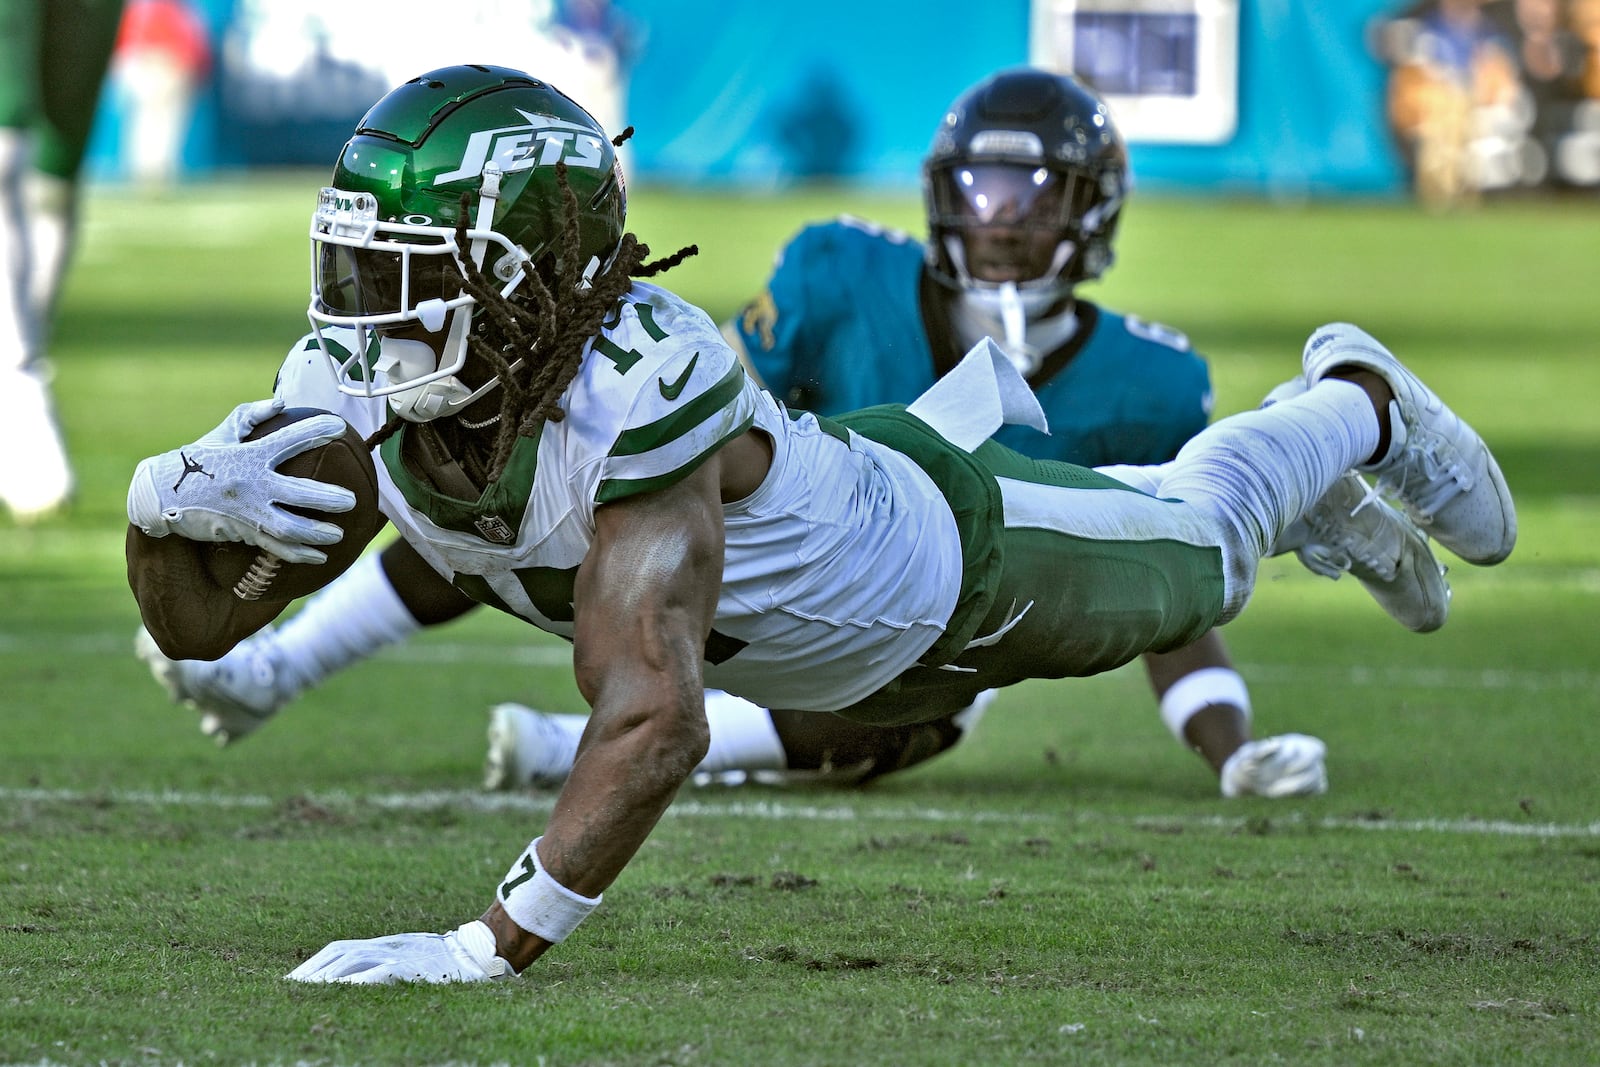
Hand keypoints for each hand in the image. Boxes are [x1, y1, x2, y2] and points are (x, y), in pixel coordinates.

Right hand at [127, 399, 355, 563]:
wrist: (160, 494)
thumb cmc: (196, 460)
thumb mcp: (221, 434)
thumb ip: (251, 415)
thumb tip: (281, 401)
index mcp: (249, 455)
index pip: (289, 440)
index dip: (315, 431)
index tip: (340, 427)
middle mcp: (251, 484)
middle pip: (298, 493)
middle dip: (327, 499)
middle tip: (351, 501)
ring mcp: (247, 511)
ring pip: (290, 527)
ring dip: (317, 533)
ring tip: (339, 534)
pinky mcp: (241, 532)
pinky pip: (275, 547)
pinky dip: (299, 553)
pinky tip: (320, 556)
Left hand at [285, 920, 511, 983]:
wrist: (479, 951)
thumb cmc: (448, 959)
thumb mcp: (413, 955)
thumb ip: (390, 962)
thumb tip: (364, 978)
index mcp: (386, 943)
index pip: (341, 949)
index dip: (316, 962)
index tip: (295, 978)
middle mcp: (387, 944)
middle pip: (339, 952)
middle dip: (311, 969)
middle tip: (287, 987)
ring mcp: (398, 953)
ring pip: (351, 960)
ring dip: (324, 975)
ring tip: (302, 990)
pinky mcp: (410, 964)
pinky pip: (375, 971)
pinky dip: (353, 980)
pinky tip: (336, 990)